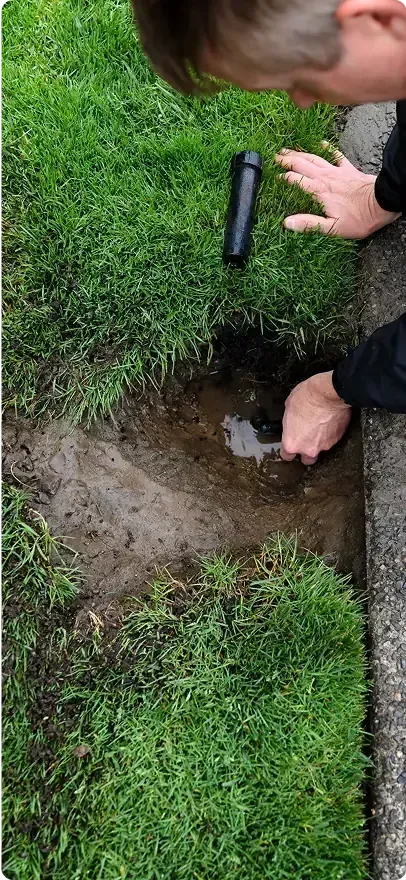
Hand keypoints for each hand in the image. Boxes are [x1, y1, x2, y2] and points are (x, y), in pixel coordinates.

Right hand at [275, 147, 400, 238]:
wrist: (381, 203)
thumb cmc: (358, 218)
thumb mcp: (332, 228)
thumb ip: (308, 224)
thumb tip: (287, 223)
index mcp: (318, 191)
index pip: (295, 180)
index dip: (283, 178)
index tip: (275, 177)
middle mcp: (325, 178)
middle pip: (301, 165)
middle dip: (287, 160)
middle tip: (276, 158)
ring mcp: (336, 171)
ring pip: (314, 158)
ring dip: (300, 153)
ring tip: (288, 150)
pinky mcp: (348, 169)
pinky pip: (336, 155)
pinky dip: (327, 148)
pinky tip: (321, 143)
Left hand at [280, 371, 351, 465]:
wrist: (329, 393)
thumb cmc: (307, 397)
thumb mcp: (288, 407)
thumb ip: (290, 422)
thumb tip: (293, 422)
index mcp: (292, 442)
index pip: (287, 456)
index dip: (288, 451)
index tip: (290, 445)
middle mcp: (308, 448)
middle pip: (306, 460)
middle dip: (306, 452)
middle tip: (306, 439)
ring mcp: (324, 445)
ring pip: (320, 449)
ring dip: (319, 442)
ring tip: (319, 427)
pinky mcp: (337, 438)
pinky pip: (332, 440)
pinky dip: (330, 434)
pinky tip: (329, 422)